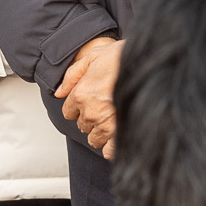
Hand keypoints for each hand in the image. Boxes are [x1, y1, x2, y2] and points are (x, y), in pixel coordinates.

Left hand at [59, 35, 122, 156]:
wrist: (147, 60)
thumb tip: (59, 92)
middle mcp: (90, 112)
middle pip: (82, 126)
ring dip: (100, 133)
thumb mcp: (92, 56)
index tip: (88, 102)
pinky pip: (111, 149)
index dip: (77, 107)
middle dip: (90, 119)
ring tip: (111, 122)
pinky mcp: (121, 131)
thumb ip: (72, 75)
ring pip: (95, 139)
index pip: (69, 112)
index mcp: (80, 95)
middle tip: (103, 108)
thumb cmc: (122, 57)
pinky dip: (112, 148)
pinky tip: (115, 141)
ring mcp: (106, 124)